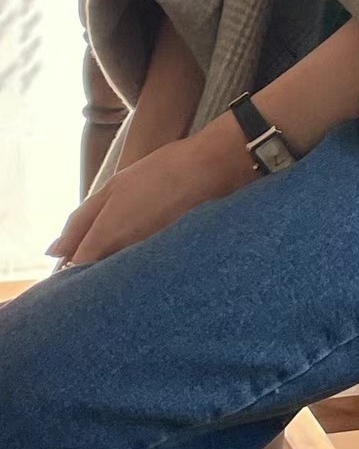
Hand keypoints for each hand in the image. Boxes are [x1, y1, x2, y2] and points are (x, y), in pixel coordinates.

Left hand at [49, 115, 254, 266]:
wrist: (214, 168)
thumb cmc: (161, 172)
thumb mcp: (113, 188)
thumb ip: (80, 221)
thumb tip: (53, 251)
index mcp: (107, 239)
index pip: (74, 273)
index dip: (68, 271)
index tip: (69, 264)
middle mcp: (127, 259)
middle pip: (99, 279)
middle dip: (93, 273)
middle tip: (102, 250)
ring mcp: (150, 263)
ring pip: (122, 276)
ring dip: (118, 268)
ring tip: (132, 242)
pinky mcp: (171, 263)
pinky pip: (146, 272)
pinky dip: (142, 265)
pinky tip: (152, 242)